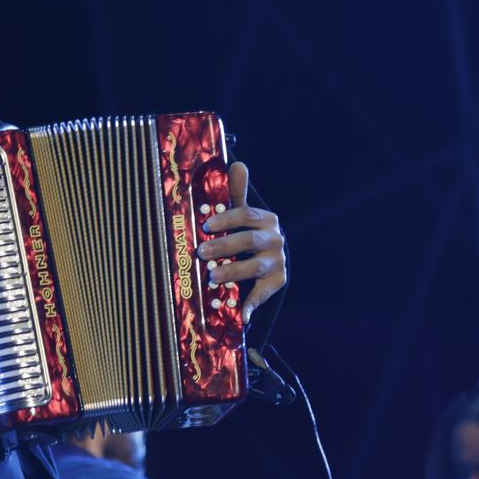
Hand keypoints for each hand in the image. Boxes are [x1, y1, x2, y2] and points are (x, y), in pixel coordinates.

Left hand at [195, 160, 285, 324]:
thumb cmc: (247, 234)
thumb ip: (236, 194)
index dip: (226, 218)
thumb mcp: (242, 215)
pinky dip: (251, 304)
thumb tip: (237, 164)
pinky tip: (240, 314)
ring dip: (233, 272)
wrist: (270, 260)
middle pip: (248, 241)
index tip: (206, 224)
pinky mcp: (277, 282)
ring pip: (254, 267)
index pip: (245, 215)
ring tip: (212, 276)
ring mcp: (277, 262)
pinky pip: (263, 294)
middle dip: (224, 247)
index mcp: (266, 219)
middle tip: (201, 252)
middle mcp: (275, 240)